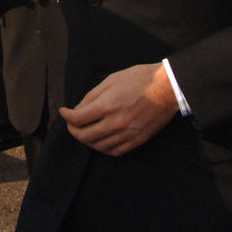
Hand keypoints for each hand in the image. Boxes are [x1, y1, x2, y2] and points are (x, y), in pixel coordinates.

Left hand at [59, 63, 177, 155]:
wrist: (167, 88)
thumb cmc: (139, 79)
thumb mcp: (111, 80)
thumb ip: (92, 96)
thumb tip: (79, 109)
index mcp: (108, 105)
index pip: (78, 119)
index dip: (67, 116)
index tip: (64, 112)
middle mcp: (116, 122)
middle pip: (85, 136)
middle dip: (74, 130)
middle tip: (72, 123)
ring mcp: (128, 134)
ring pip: (99, 146)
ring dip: (87, 140)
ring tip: (85, 131)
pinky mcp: (138, 140)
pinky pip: (115, 151)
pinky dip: (104, 148)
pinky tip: (101, 141)